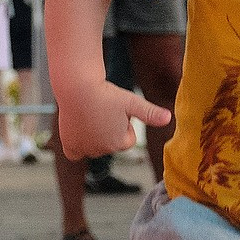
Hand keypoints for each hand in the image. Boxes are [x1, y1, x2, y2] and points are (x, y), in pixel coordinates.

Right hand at [56, 79, 171, 161]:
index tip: (117, 110)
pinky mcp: (69, 145)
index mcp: (119, 143)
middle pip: (110, 142)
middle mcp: (101, 150)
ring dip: (94, 135)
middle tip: (102, 110)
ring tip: (91, 114)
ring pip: (93, 145)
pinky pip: (75, 153)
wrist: (78, 86)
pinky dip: (77, 147)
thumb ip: (151, 113)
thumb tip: (169, 118)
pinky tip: (79, 134)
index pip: (128, 139)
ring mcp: (84, 149)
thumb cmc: (107, 93)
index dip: (125, 123)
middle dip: (109, 129)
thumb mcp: (133, 102)